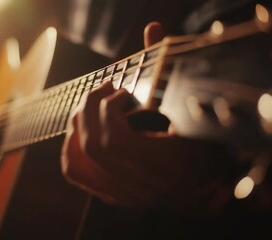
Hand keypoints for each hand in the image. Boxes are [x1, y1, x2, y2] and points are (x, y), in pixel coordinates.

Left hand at [61, 22, 230, 210]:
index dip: (109, 111)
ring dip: (78, 123)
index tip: (121, 91)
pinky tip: (80, 126)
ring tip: (90, 104)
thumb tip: (152, 30)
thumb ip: (168, 70)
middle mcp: (142, 187)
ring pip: (79, 159)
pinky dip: (70, 144)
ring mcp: (123, 194)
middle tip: (102, 89)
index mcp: (167, 167)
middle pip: (93, 147)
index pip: (116, 142)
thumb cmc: (201, 143)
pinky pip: (75, 171)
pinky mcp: (110, 194)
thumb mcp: (191, 108)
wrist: (201, 184)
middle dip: (90, 109)